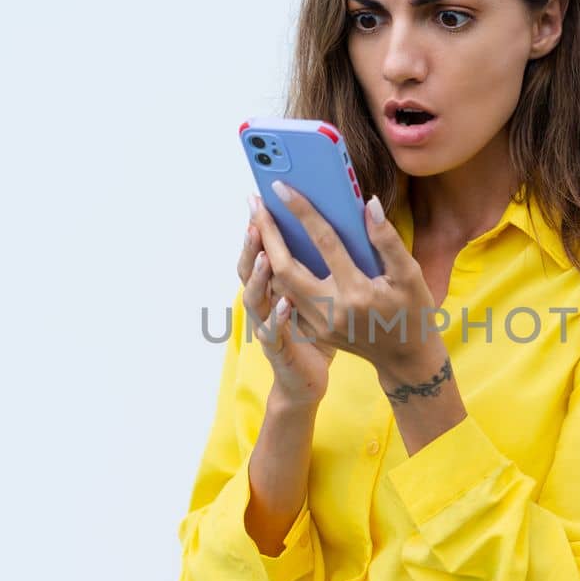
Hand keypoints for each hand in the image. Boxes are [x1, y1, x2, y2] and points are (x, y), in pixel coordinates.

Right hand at [239, 195, 335, 406]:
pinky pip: (271, 333)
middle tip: (256, 217)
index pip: (263, 252)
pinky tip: (286, 304)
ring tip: (266, 255)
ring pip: (254, 298)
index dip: (259, 228)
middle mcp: (265, 302)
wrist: (308, 381)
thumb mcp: (319, 294)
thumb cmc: (315, 334)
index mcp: (276, 286)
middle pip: (250, 269)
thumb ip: (319, 265)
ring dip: (258, 277)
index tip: (261, 200)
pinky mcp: (276, 351)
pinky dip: (276, 318)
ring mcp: (266, 326)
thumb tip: (330, 226)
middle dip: (251, 244)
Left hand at [249, 180, 444, 378]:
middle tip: (255, 202)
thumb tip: (368, 204)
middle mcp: (332, 310)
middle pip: (285, 267)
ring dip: (264, 252)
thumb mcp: (410, 275)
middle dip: (266, 232)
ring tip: (257, 221)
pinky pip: (285, 299)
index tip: (282, 187)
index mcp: (357, 292)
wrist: (405, 358)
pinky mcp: (313, 331)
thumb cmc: (412, 311)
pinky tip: (269, 251)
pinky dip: (273, 274)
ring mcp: (319, 324)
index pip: (324, 242)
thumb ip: (387, 240)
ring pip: (279, 284)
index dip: (302, 211)